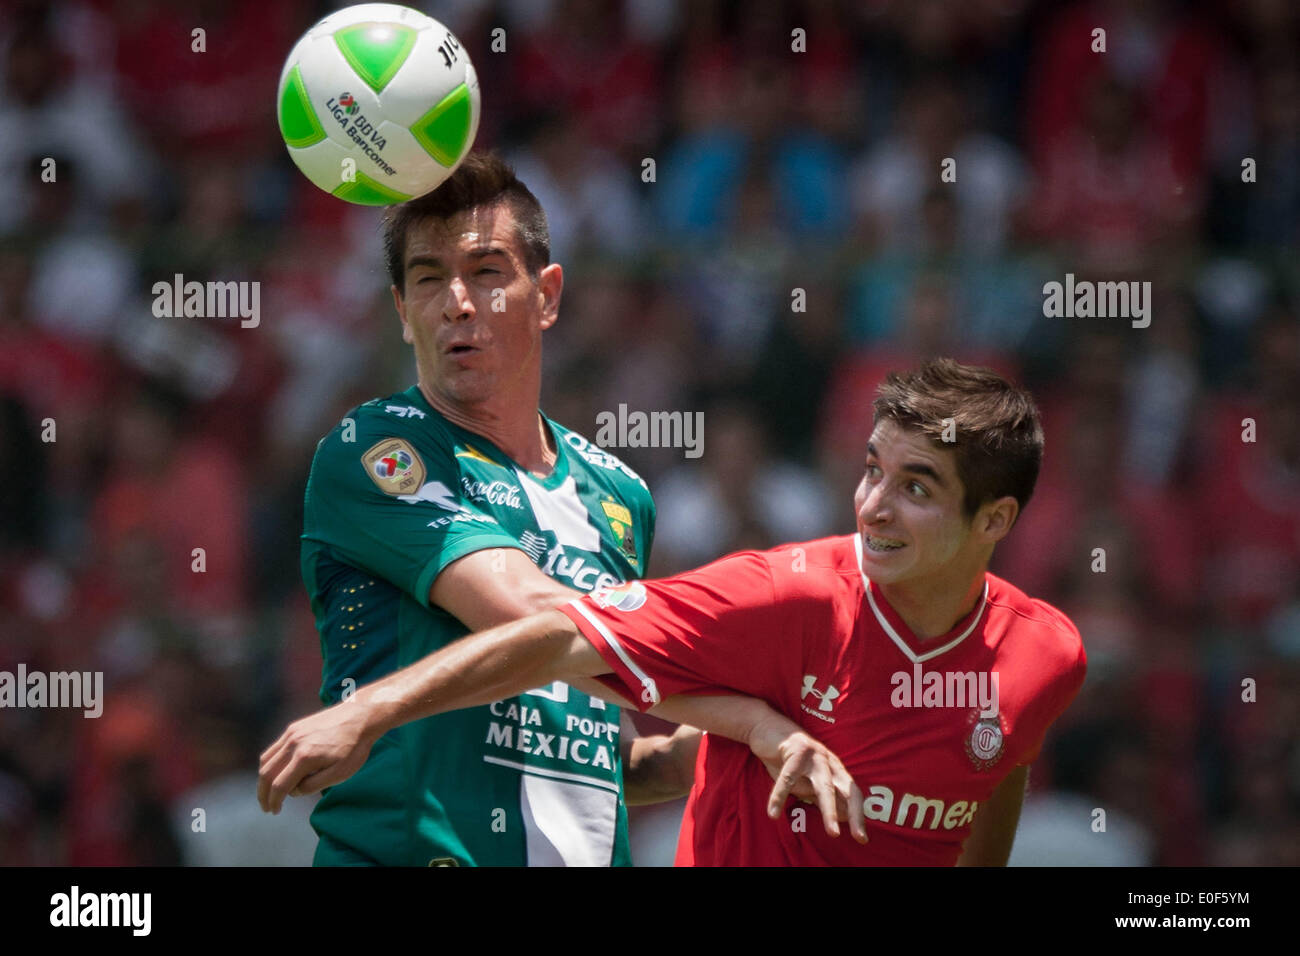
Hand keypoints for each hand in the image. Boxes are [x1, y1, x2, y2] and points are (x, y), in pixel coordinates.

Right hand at [257, 697, 379, 812]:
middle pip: (267, 773)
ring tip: (268, 792)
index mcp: (304, 757)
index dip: (274, 801)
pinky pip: (274, 748)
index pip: (279, 785)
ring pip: (266, 760)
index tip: (274, 811)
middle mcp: (293, 744)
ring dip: (264, 779)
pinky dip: (270, 763)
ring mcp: (292, 733)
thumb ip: (313, 785)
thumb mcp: (340, 774)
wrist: (361, 716)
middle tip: (266, 807)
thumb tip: (294, 791)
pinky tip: (277, 772)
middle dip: (263, 793)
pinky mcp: (294, 727)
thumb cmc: (354, 747)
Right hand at [746, 713, 866, 842]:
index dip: (858, 815)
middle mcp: (829, 761)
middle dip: (854, 815)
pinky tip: (773, 813)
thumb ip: (821, 796)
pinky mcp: (795, 750)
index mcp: (835, 769)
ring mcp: (814, 755)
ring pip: (824, 786)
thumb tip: (844, 817)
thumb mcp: (806, 781)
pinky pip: (788, 778)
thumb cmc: (788, 758)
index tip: (862, 839)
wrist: (767, 727)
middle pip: (846, 790)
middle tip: (859, 837)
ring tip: (833, 833)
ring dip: (830, 811)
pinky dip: (780, 796)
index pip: (853, 794)